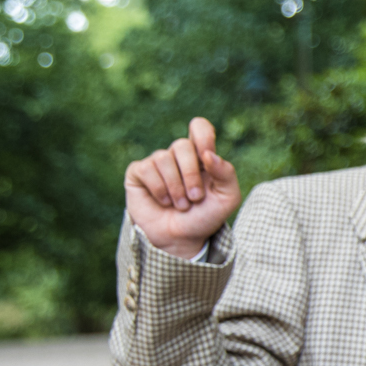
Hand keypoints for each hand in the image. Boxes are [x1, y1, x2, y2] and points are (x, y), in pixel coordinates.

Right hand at [124, 117, 242, 259]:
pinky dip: (159, 189)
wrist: (182, 239)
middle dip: (190, 175)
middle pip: (182, 145)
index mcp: (202, 156)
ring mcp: (157, 163)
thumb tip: (208, 154)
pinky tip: (163, 201)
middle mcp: (178, 156)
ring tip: (181, 205)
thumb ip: (226, 174)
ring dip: (176, 188)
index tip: (206, 154)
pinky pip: (147, 169)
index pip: (199, 127)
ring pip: (163, 158)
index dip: (202, 134)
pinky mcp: (138, 172)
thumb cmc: (205, 217)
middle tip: (195, 198)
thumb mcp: (227, 198)